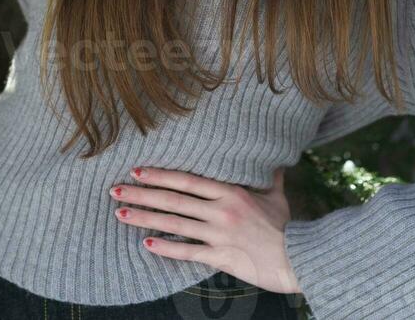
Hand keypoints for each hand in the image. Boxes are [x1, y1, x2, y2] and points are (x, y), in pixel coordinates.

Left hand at [109, 165, 300, 294]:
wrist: (299, 258)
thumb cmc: (286, 226)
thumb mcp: (275, 195)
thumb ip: (268, 174)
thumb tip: (273, 156)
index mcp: (230, 191)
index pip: (186, 180)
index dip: (160, 174)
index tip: (137, 170)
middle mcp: (220, 210)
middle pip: (173, 200)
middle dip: (142, 193)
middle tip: (115, 189)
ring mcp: (218, 235)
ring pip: (174, 224)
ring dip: (145, 218)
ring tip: (120, 213)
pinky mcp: (221, 257)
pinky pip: (188, 252)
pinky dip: (166, 248)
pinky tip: (146, 244)